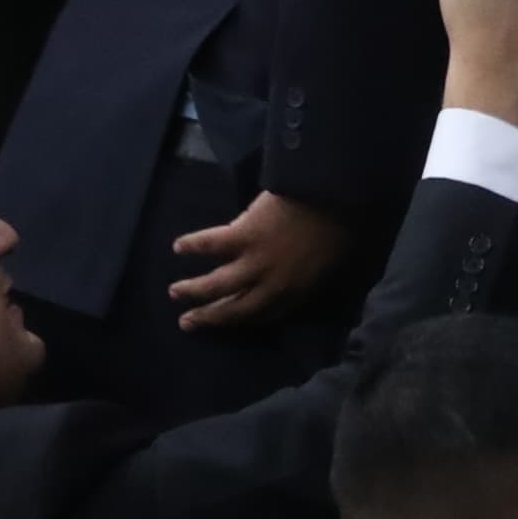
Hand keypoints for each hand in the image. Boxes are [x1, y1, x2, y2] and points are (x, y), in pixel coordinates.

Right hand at [169, 188, 352, 330]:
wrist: (336, 196)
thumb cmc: (343, 225)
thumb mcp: (338, 261)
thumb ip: (316, 275)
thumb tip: (308, 277)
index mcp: (298, 291)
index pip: (265, 314)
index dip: (244, 320)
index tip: (228, 321)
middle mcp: (273, 284)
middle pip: (235, 308)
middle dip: (209, 317)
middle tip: (187, 322)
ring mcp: (256, 261)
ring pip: (216, 284)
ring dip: (193, 290)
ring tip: (175, 292)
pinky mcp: (242, 236)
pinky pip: (210, 244)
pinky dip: (192, 245)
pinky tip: (177, 247)